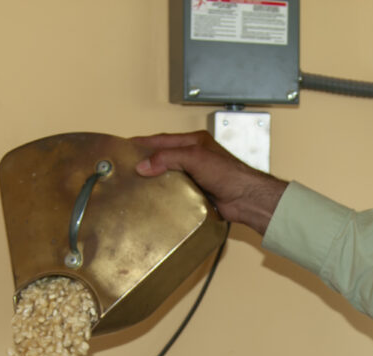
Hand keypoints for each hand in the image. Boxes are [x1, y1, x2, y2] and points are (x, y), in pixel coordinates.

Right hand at [133, 131, 287, 235]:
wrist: (246, 199)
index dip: (144, 143)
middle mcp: (196, 158)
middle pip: (165, 158)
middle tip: (128, 167)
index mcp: (195, 142)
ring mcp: (197, 176)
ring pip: (170, 176)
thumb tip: (143, 165)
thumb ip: (168, 158)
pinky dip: (166, 195)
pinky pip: (177, 192)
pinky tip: (156, 198)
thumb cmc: (230, 174)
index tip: (126, 147)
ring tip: (137, 184)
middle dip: (147, 162)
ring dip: (156, 180)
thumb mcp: (195, 158)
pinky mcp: (199, 194)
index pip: (163, 140)